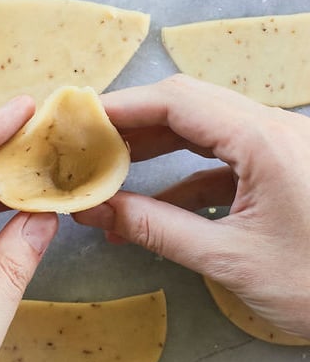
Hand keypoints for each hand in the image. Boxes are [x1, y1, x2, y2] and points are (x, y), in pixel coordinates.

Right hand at [73, 74, 309, 336]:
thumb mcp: (230, 259)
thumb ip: (155, 229)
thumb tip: (92, 212)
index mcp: (265, 141)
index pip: (176, 101)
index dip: (119, 107)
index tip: (73, 121)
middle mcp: (277, 130)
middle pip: (188, 104)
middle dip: (131, 122)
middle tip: (81, 143)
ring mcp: (286, 147)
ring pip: (206, 128)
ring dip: (155, 145)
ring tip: (107, 168)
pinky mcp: (289, 169)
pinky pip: (227, 156)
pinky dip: (186, 173)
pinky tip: (154, 204)